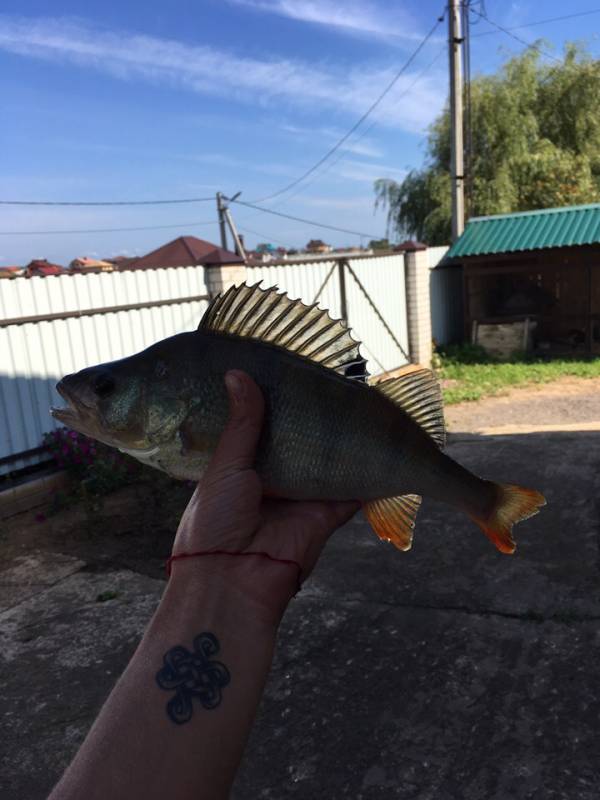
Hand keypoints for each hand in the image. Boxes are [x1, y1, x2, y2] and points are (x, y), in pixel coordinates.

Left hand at [171, 370, 358, 622]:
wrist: (232, 582)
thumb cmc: (215, 524)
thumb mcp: (224, 467)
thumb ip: (242, 424)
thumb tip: (238, 375)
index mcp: (242, 465)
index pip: (264, 427)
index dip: (278, 404)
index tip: (292, 373)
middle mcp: (275, 476)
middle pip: (303, 440)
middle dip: (316, 418)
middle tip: (334, 382)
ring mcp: (303, 494)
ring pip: (330, 460)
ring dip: (345, 439)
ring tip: (361, 402)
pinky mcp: (328, 512)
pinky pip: (354, 487)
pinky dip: (367, 470)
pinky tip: (381, 441)